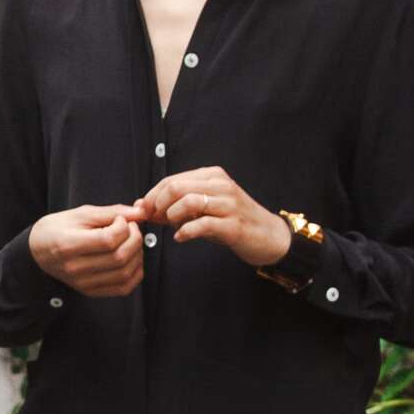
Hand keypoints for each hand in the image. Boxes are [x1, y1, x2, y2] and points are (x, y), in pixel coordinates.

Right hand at [29, 203, 144, 297]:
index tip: (120, 219)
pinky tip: (132, 259)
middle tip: (130, 228)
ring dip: (137, 255)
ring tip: (131, 242)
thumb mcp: (79, 214)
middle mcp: (75, 268)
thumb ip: (110, 212)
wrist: (37, 252)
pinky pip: (123, 288)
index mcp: (68, 245)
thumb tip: (140, 211)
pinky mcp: (90, 291)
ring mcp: (83, 283)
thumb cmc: (57, 229)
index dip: (123, 227)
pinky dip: (135, 273)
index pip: (108, 240)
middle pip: (119, 257)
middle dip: (134, 238)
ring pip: (125, 273)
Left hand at [131, 168, 291, 267]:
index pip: (172, 179)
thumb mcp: (205, 208)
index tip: (144, 210)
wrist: (269, 237)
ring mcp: (229, 204)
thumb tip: (144, 207)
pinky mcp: (233, 225)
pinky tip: (181, 237)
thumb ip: (177, 205)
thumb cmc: (232, 221)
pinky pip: (202, 224)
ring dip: (172, 216)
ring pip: (188, 201)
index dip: (152, 195)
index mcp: (212, 176)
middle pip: (176, 187)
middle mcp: (221, 186)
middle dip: (157, 205)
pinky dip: (185, 232)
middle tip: (153, 220)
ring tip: (171, 226)